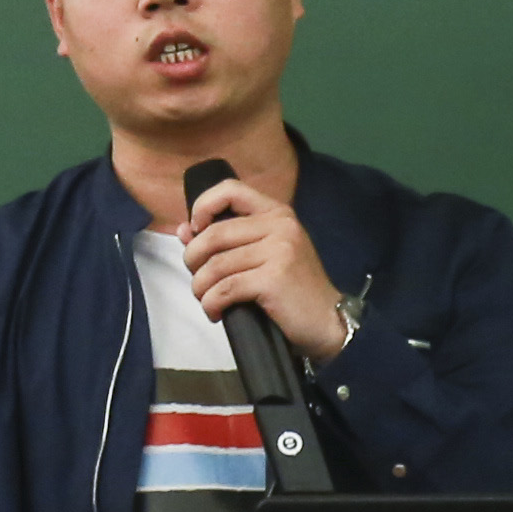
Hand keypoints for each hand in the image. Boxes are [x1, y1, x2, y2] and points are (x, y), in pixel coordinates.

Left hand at [180, 170, 347, 361]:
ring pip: (215, 265)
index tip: (195, 230)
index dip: (203, 206)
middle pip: (213, 234)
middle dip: (193, 260)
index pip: (230, 190)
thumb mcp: (265, 254)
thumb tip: (183, 230)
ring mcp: (279, 251)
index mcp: (277, 213)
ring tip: (206, 300)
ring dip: (200, 288)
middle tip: (198, 280)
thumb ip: (227, 239)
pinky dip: (211, 303)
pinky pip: (224, 289)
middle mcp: (280, 226)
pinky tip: (215, 312)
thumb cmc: (293, 288)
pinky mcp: (273, 279)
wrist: (329, 321)